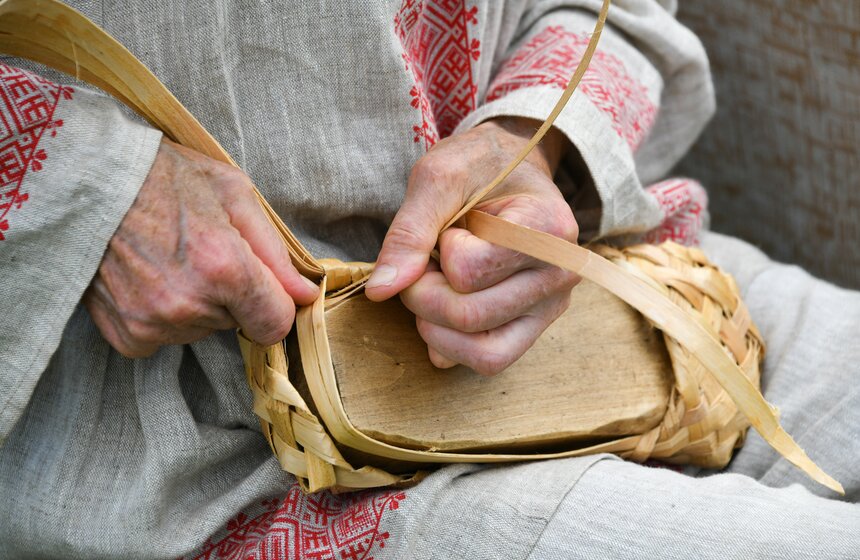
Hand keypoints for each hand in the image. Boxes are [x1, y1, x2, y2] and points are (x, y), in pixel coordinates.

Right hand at [84, 139, 318, 357]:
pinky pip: (165, 339)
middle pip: (237, 323)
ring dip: (196, 303)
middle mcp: (187, 303)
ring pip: (202, 330)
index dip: (275, 303)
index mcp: (222, 267)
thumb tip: (306, 295)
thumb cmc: (163, 175)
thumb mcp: (233, 194)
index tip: (263, 285)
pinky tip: (147, 278)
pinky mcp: (125, 335)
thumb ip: (275, 253)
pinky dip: (162, 316)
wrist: (85, 179)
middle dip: (231, 294)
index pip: (276, 323)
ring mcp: (152, 323)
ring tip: (168, 258)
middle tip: (199, 251)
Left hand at [365, 118, 579, 374]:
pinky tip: (440, 314)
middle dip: (422, 294)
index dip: (438, 251)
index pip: (468, 270)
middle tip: (421, 264)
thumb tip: (380, 291)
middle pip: (469, 317)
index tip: (446, 229)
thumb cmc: (480, 167)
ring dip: (436, 328)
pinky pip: (492, 360)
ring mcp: (551, 306)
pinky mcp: (535, 326)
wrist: (515, 167)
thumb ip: (409, 232)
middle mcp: (560, 275)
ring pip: (484, 353)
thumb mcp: (438, 178)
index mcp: (547, 229)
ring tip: (431, 288)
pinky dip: (453, 347)